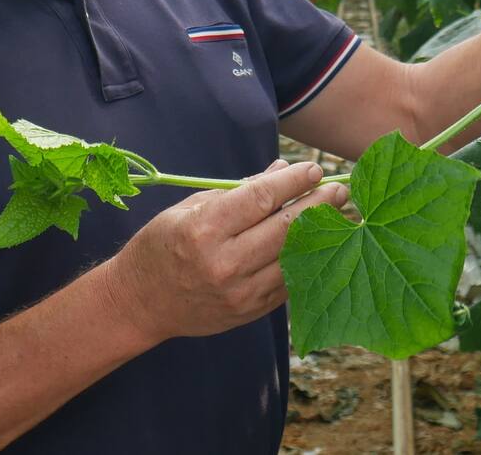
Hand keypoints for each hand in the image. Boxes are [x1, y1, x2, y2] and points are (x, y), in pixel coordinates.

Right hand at [103, 160, 347, 343]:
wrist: (140, 302)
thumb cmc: (161, 245)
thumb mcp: (189, 208)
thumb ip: (237, 191)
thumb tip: (280, 169)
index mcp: (204, 229)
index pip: (261, 198)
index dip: (293, 180)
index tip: (312, 168)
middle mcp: (224, 263)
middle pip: (286, 227)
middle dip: (318, 204)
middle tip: (339, 189)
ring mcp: (239, 292)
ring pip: (293, 257)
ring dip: (321, 234)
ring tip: (339, 214)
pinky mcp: (249, 311)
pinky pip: (287, 282)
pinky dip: (305, 260)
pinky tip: (320, 245)